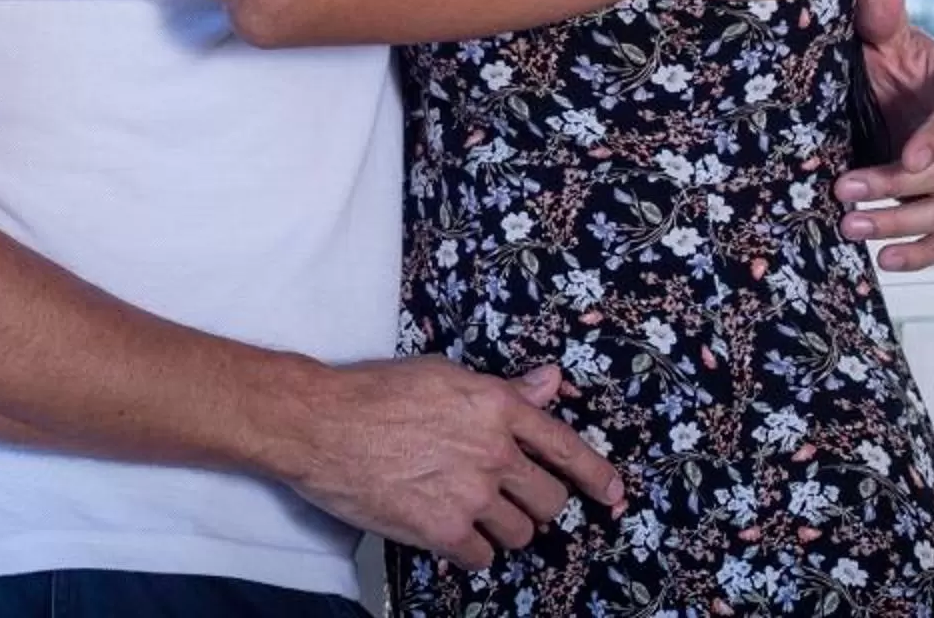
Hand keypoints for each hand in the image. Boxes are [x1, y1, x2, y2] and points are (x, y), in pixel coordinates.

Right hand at [267, 356, 623, 572]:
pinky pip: (483, 557)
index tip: (613, 494)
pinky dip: (471, 550)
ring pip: (521, 533)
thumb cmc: (373, 392)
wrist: (320, 425)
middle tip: (509, 499)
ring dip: (503, 528)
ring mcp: (471, 494)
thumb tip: (551, 384)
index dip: (598, 476)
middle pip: (549, 500)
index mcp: (497, 408)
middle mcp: (493, 452)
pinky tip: (448, 531)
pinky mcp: (444, 530)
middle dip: (536, 504)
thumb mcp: (444, 375)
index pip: (566, 446)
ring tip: (469, 512)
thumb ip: (503, 389)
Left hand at [840, 0, 933, 271]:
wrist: (881, 92)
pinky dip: (923, 253)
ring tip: (854, 226)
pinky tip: (887, 259)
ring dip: (902, 222)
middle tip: (847, 190)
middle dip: (899, 185)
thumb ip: (881, 17)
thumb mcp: (881, 36)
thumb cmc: (887, 61)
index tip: (909, 156)